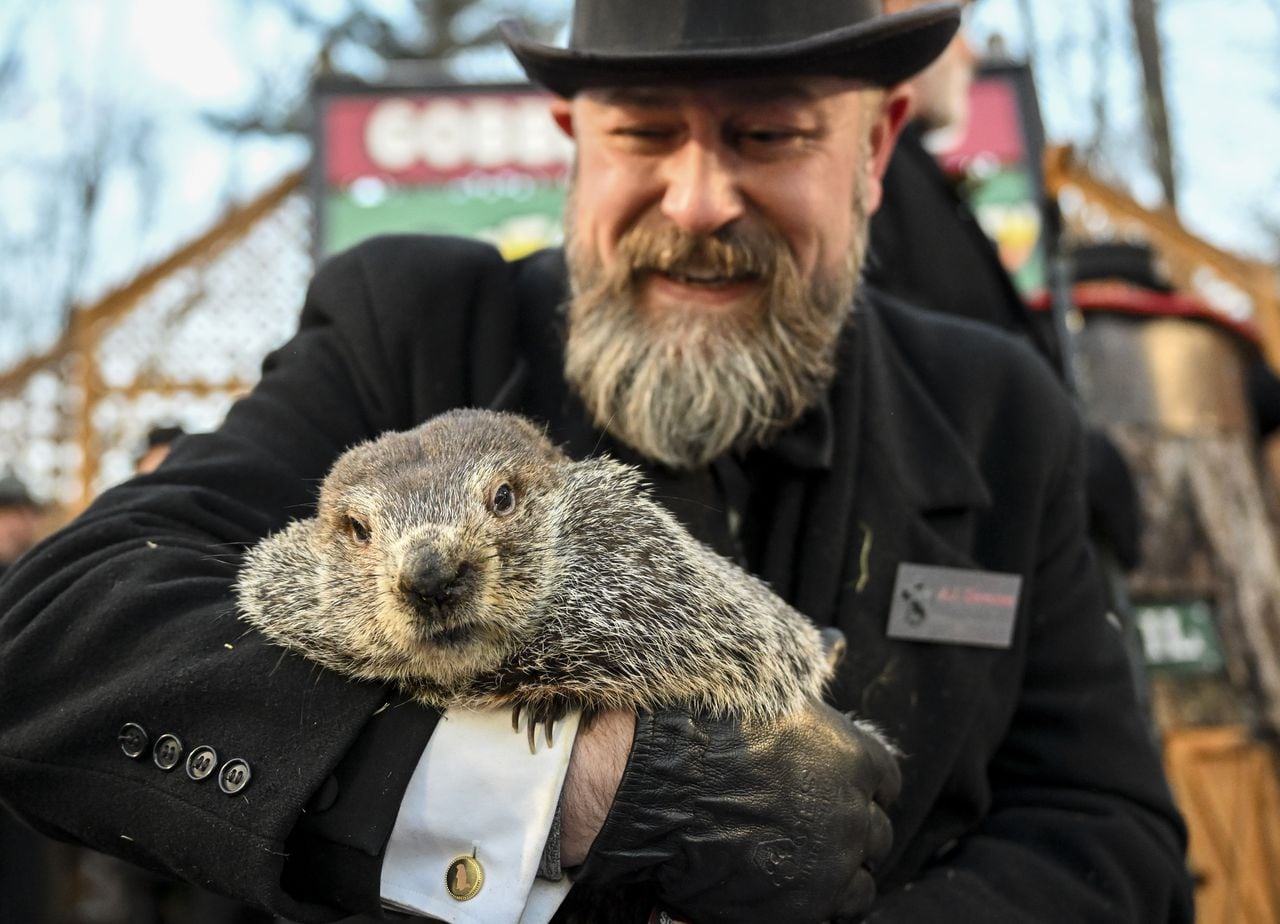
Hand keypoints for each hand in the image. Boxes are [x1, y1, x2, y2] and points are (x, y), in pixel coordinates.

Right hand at [574, 702, 900, 923]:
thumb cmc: (701, 729)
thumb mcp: (769, 696)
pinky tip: (783, 889)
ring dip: (837, 875)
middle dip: (848, 832)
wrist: (654, 781)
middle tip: (812, 831)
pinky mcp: (800, 906)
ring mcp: (830, 863)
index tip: (843, 793)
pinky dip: (812, 905)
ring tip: (801, 868)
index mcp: (853, 757)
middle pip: (875, 834)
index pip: (886, 782)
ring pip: (859, 883)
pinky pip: (828, 915)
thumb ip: (807, 706)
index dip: (863, 788)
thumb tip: (826, 664)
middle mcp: (852, 812)